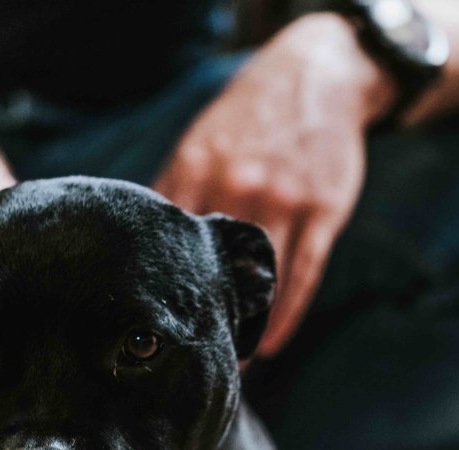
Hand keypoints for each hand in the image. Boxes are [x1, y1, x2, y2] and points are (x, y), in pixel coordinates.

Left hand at [154, 14, 395, 356]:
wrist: (316, 75)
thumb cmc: (248, 121)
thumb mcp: (201, 142)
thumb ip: (172, 192)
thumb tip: (134, 248)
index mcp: (197, 169)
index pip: (169, 246)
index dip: (160, 292)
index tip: (149, 332)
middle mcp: (239, 185)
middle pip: (212, 272)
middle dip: (201, 320)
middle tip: (187, 363)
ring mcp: (284, 199)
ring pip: (259, 280)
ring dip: (244, 329)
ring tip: (228, 366)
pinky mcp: (323, 210)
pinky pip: (303, 275)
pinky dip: (285, 316)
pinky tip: (268, 346)